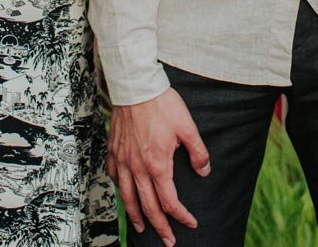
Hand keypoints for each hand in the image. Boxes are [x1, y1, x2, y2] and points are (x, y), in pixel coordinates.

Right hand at [106, 88, 209, 244]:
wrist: (135, 86)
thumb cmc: (162, 104)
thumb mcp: (189, 127)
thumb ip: (198, 152)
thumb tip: (204, 171)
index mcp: (158, 165)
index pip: (169, 202)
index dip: (181, 216)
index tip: (191, 222)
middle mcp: (137, 168)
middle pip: (147, 207)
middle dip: (159, 228)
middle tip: (168, 241)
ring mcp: (123, 160)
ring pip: (126, 197)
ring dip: (135, 216)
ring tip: (140, 228)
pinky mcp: (113, 150)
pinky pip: (113, 176)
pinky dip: (119, 189)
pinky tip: (123, 193)